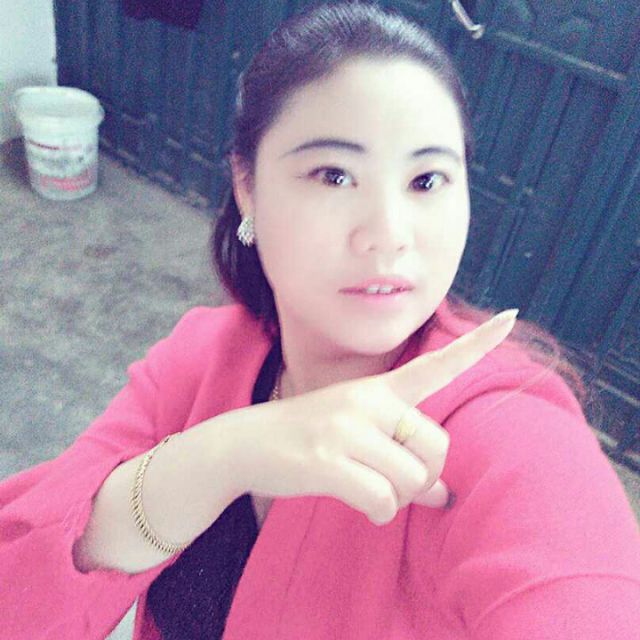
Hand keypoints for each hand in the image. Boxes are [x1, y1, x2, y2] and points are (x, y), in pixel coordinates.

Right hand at [227, 309, 517, 524]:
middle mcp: (367, 401)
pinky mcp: (327, 462)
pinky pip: (383, 502)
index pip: (436, 364)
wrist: (245, 443)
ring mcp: (346, 429)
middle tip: (395, 482)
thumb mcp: (357, 435)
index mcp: (378, 389)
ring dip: (396, 498)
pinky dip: (378, 513)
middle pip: (436, 448)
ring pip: (412, 481)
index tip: (512, 316)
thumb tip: (445, 495)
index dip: (477, 343)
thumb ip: (404, 456)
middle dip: (423, 476)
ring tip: (367, 489)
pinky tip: (356, 502)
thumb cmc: (310, 438)